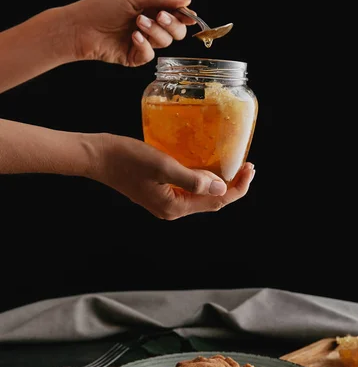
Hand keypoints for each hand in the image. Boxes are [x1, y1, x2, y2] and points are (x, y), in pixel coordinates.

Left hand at [65, 0, 195, 66]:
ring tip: (137, 23)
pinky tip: (133, 37)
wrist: (81, 27)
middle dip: (172, 24)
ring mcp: (142, 43)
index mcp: (150, 9)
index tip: (189, 15)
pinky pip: (150, 55)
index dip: (185, 15)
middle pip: (177, 31)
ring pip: (165, 42)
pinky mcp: (134, 57)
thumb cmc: (103, 7)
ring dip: (154, 31)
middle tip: (159, 16)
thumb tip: (188, 0)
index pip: (177, 14)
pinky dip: (144, 45)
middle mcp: (149, 26)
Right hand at [94, 134, 254, 218]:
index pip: (216, 202)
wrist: (98, 157)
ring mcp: (165, 202)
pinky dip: (202, 178)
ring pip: (200, 195)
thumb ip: (192, 179)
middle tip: (246, 165)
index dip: (238, 187)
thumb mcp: (163, 166)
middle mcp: (172, 209)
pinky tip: (206, 164)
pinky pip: (188, 189)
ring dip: (218, 182)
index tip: (250, 168)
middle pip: (211, 202)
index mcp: (174, 207)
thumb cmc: (127, 159)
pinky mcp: (160, 192)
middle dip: (232, 185)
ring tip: (232, 165)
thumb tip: (221, 189)